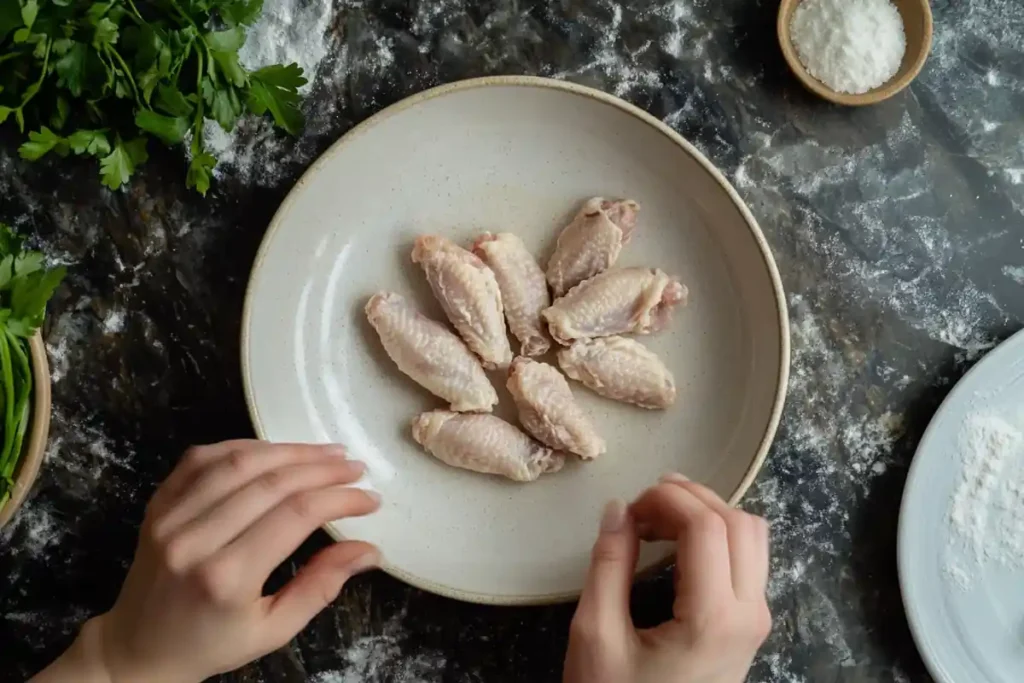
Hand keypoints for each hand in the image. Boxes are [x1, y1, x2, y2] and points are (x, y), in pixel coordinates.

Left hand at [36, 440, 380, 682]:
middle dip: (322, 469)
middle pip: (272, 482)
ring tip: (326, 452)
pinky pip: (203, 458)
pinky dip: (245, 446)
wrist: (138, 649)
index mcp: (227, 578)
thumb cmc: (211, 644)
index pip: (296, 515)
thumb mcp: (273, 630)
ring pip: (239, 461)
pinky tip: (275, 450)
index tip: (369, 498)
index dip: (339, 499)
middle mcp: (195, 540)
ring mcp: (170, 517)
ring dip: (290, 450)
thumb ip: (321, 586)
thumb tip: (369, 550)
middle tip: (355, 467)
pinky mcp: (158, 503)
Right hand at [564, 474, 770, 682]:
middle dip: (690, 498)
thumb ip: (608, 565)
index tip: (629, 507)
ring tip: (659, 518)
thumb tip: (618, 507)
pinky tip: (679, 542)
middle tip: (641, 507)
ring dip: (708, 513)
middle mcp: (749, 615)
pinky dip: (718, 535)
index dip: (667, 499)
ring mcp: (756, 621)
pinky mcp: (751, 627)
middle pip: (738, 522)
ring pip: (753, 535)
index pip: (707, 526)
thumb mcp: (597, 634)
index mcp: (713, 618)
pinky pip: (750, 560)